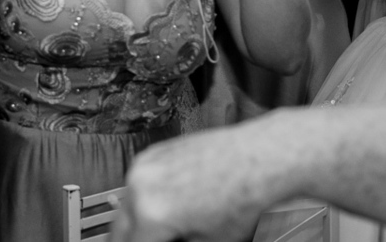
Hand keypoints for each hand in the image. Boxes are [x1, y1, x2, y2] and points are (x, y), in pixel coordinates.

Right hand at [111, 126, 276, 241]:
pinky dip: (150, 198)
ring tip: (171, 227)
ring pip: (129, 205)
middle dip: (138, 238)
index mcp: (151, 213)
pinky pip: (142, 183)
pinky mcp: (158, 151)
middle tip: (160, 239)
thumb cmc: (245, 195)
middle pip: (121, 228)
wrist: (263, 157)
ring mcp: (148, 163)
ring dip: (140, 220)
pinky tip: (175, 205)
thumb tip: (168, 241)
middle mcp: (142, 185)